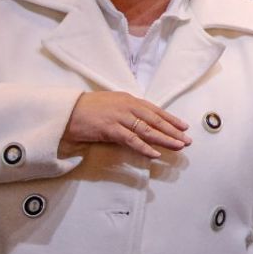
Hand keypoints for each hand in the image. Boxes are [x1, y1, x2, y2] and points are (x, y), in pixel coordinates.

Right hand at [63, 91, 191, 158]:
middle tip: (187, 140)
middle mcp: (127, 106)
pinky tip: (155, 153)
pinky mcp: (110, 129)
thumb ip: (128, 110)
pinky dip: (144, 147)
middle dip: (173, 131)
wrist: (65, 110)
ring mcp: (119, 117)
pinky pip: (131, 139)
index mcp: (129, 99)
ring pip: (147, 130)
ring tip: (178, 146)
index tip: (184, 127)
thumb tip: (143, 121)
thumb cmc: (87, 108)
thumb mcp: (112, 104)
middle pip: (155, 120)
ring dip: (164, 139)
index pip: (155, 110)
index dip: (171, 119)